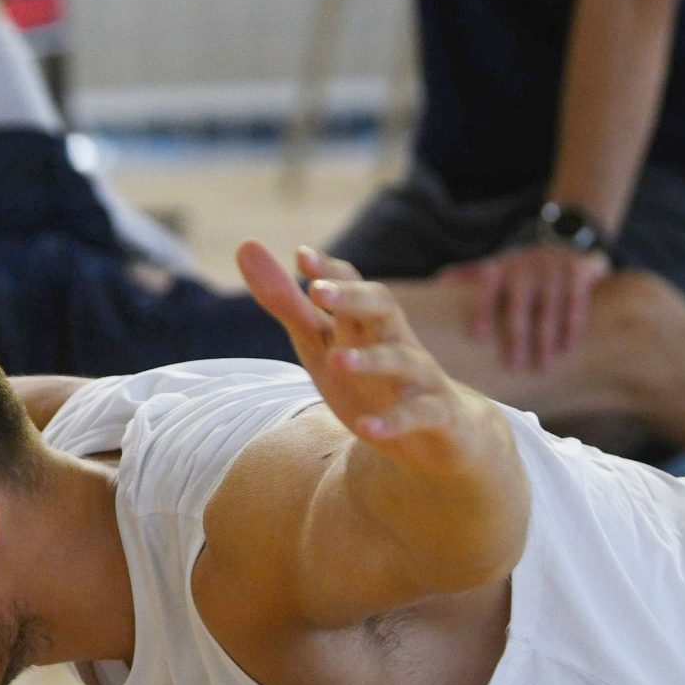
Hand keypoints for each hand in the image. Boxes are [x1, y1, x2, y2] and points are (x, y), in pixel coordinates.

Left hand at [238, 242, 478, 477]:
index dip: (329, 270)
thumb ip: (287, 305)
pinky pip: (419, 414)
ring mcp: (420, 378)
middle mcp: (396, 342)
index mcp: (366, 324)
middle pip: (383, 308)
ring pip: (402, 359)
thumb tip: (245, 247)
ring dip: (370, 359)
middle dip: (353, 297)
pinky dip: (394, 421)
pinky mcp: (439, 415)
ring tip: (337, 360)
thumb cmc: (370, 383)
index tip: (301, 255)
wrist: (439, 437)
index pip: (353, 285)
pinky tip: (367, 428)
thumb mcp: (321, 345)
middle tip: (317, 291)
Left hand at [441, 244, 610, 372]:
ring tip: (543, 365)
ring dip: (546, 336)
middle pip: (520, 302)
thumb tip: (438, 284)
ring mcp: (552, 266)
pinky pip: (576, 299)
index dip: (482, 310)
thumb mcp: (494, 266)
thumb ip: (468, 275)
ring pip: (550, 304)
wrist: (563, 238)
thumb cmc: (520, 267)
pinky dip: (573, 323)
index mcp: (500, 267)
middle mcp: (525, 265)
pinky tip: (568, 346)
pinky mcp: (578, 268)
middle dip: (517, 334)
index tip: (477, 337)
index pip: (487, 288)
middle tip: (514, 365)